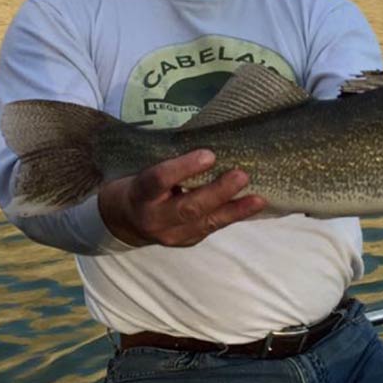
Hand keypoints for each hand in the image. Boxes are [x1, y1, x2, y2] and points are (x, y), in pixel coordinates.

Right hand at [97, 149, 265, 246]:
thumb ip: (167, 161)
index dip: (183, 168)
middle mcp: (154, 218)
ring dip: (234, 210)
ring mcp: (171, 235)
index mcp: (139, 193)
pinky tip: (252, 206)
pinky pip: (212, 228)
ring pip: (205, 223)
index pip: (159, 180)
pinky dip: (233, 216)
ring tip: (257, 199)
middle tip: (241, 175)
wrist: (124, 221)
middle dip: (217, 192)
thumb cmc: (138, 184)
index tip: (208, 154)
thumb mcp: (142, 169)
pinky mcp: (187, 242)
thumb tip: (207, 140)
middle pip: (187, 207)